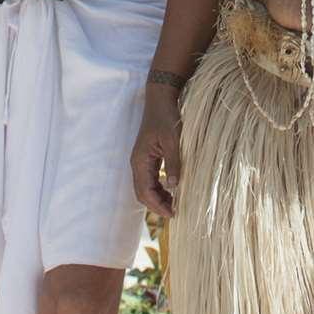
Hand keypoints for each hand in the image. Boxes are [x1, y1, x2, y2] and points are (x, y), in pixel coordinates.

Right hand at [130, 101, 182, 220]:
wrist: (160, 99)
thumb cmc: (166, 117)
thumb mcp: (173, 140)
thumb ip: (173, 163)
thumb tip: (174, 186)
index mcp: (140, 161)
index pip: (144, 191)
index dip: (157, 205)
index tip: (172, 213)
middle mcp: (138, 163)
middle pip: (142, 193)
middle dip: (156, 205)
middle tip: (175, 213)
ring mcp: (142, 161)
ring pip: (146, 187)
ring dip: (157, 198)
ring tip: (175, 204)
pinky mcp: (148, 157)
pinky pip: (151, 179)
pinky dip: (159, 188)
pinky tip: (172, 190)